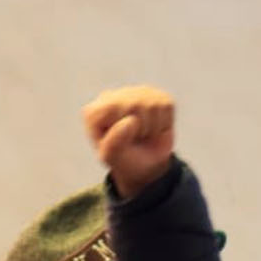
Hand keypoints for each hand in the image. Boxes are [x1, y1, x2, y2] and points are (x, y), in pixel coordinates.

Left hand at [81, 85, 175, 199]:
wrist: (145, 168)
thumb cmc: (123, 160)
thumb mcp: (112, 157)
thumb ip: (114, 142)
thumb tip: (130, 120)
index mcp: (94, 111)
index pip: (112, 108)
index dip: (122, 128)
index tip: (118, 142)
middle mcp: (113, 96)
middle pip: (134, 104)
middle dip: (139, 129)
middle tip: (133, 140)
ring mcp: (136, 93)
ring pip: (151, 105)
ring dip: (151, 128)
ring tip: (142, 135)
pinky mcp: (157, 95)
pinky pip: (166, 106)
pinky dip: (164, 124)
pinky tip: (153, 129)